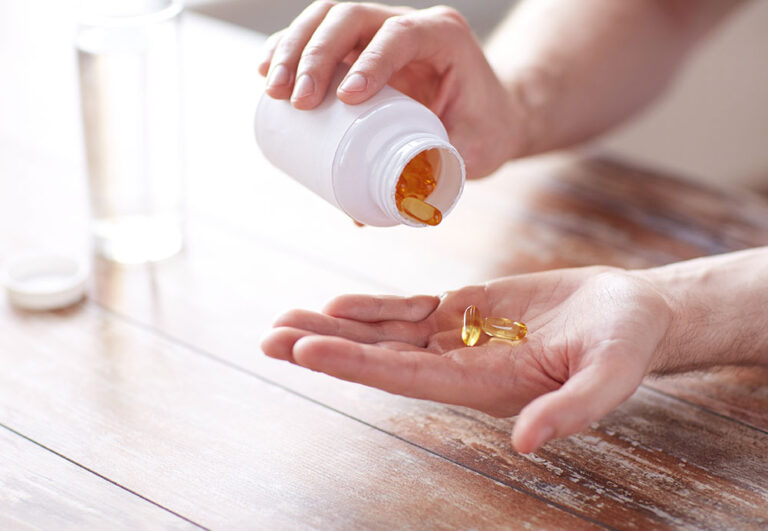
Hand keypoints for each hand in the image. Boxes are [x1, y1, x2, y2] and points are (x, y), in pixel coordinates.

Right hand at [257, 1, 524, 178]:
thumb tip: (361, 218)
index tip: (345, 99)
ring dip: (293, 47)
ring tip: (274, 90)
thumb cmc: (487, 131)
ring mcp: (383, 29)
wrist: (494, 112)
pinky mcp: (362, 46)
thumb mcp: (473, 153)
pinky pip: (320, 33)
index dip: (371, 61)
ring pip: (329, 17)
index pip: (401, 35)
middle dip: (316, 54)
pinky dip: (290, 45)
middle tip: (297, 100)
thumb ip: (426, 183)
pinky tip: (267, 69)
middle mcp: (411, 24)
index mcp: (445, 38)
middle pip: (353, 17)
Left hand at [261, 266, 671, 452]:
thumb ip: (571, 409)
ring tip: (283, 318)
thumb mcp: (610, 375)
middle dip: (324, 347)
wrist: (630, 314)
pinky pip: (409, 309)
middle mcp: (459, 366)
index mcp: (483, 385)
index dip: (355, 363)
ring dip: (335, 325)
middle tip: (268, 338)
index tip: (305, 349)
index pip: (405, 377)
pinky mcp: (466, 309)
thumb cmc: (625, 345)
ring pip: (384, 333)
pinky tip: (338, 302)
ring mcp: (458, 337)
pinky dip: (372, 307)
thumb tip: (528, 442)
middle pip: (378, 358)